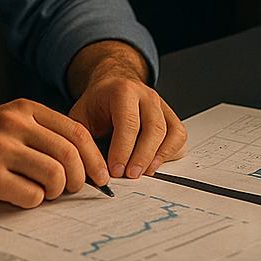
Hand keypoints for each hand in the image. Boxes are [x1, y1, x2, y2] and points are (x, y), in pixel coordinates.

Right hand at [0, 99, 109, 208]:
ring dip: (55, 192)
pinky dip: (31, 202)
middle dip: (78, 180)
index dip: (94, 158)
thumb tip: (82, 162)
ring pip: (54, 175)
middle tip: (70, 191)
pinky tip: (16, 196)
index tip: (100, 177)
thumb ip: (39, 134)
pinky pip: (30, 196)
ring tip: (41, 193)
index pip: (75, 131)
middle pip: (70, 154)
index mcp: (22, 109)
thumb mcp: (5, 124)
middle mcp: (12, 123)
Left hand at [67, 42, 186, 179]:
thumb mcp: (81, 115)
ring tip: (144, 172)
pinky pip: (179, 135)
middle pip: (153, 128)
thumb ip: (83, 140)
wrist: (112, 85)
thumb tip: (88, 169)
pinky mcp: (170, 115)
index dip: (123, 149)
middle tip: (130, 175)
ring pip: (169, 133)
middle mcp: (146, 95)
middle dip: (142, 157)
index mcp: (122, 90)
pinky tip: (156, 163)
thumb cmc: (98, 102)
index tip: (115, 170)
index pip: (128, 122)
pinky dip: (172, 152)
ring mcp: (160, 104)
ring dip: (158, 157)